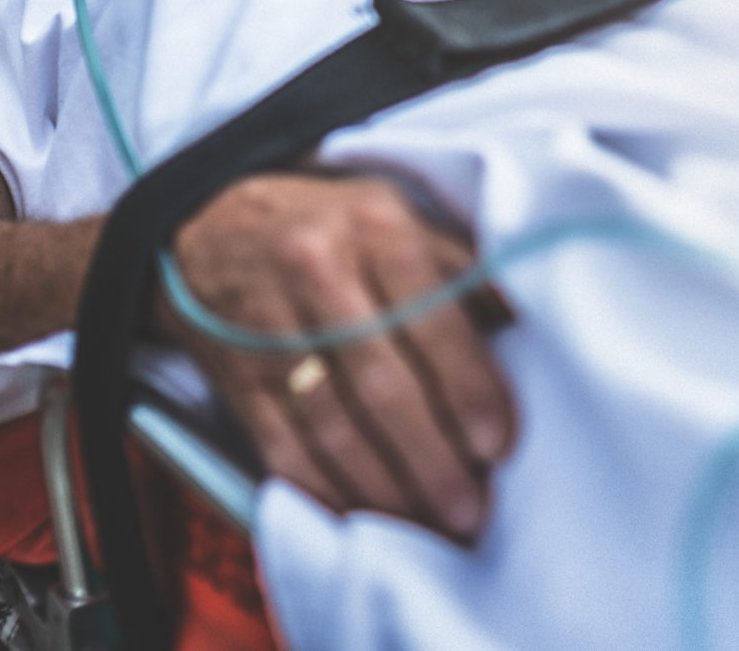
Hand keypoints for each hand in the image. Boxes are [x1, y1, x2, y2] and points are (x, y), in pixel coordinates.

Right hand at [163, 174, 517, 541]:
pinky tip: (364, 518)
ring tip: (430, 524)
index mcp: (376, 227)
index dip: (467, 386)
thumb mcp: (398, 215)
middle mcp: (320, 272)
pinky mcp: (238, 378)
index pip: (431, 315)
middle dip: (432, 456)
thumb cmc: (328, 224)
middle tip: (470, 507)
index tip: (497, 443)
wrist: (207, 222)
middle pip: (381, 382)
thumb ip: (461, 266)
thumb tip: (531, 323)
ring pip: (333, 426)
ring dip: (387, 488)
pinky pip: (283, 448)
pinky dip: (326, 492)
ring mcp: (269, 328)